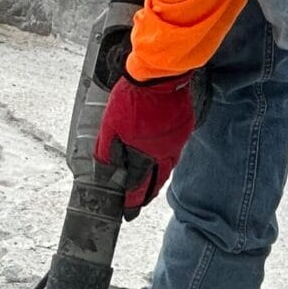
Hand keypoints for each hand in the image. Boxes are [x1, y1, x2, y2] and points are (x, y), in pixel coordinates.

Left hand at [95, 71, 196, 212]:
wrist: (159, 75)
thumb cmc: (131, 98)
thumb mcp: (109, 125)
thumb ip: (106, 151)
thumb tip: (102, 173)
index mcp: (143, 154)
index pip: (137, 186)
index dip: (132, 202)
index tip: (128, 213)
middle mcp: (162, 153)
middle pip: (156, 181)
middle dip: (147, 195)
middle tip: (140, 203)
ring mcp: (176, 141)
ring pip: (168, 167)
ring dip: (158, 176)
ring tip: (151, 182)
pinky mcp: (185, 128)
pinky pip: (176, 148)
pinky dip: (168, 155)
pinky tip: (162, 153)